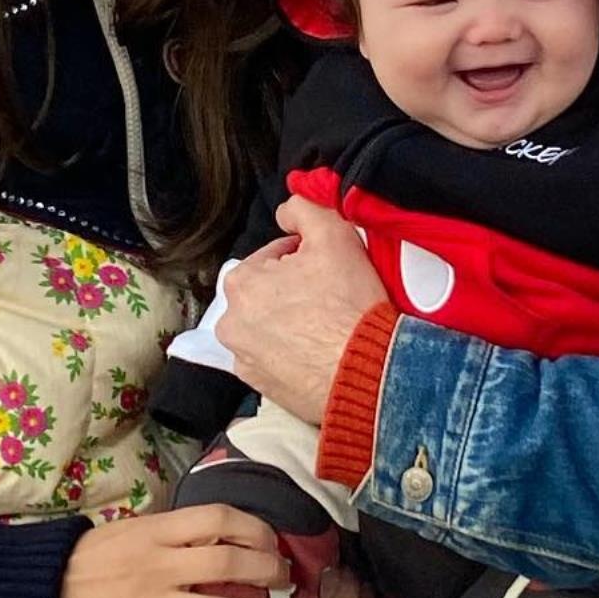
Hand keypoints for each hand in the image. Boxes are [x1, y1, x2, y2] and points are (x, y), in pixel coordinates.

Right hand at [57, 503, 289, 597]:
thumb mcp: (132, 530)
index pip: (218, 520)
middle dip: (267, 572)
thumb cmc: (92, 560)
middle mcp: (157, 567)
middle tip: (285, 579)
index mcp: (154, 531)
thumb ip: (176, 533)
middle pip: (228, 566)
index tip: (271, 542)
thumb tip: (226, 536)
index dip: (255, 530)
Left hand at [217, 195, 386, 425]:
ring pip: (270, 326)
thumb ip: (303, 208)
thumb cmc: (348, 306)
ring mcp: (244, 360)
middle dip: (294, 290)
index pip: (273, 256)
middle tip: (330, 296)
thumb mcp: (333, 235)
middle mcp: (231, 324)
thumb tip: (286, 209)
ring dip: (291, 322)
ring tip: (327, 326)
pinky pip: (275, 360)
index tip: (328, 269)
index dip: (304, 257)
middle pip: (268, 293)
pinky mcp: (261, 388)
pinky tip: (319, 351)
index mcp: (240, 284)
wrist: (367, 374)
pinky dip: (292, 354)